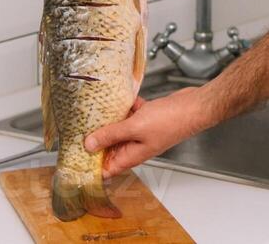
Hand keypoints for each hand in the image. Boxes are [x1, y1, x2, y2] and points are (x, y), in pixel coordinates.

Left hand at [84, 86, 214, 178]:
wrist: (194, 106)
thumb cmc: (171, 121)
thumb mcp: (134, 128)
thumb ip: (111, 135)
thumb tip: (89, 144)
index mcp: (133, 155)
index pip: (107, 169)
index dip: (92, 167)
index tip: (75, 159)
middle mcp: (136, 145)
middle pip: (110, 148)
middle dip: (96, 141)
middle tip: (78, 130)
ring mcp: (143, 131)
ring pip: (119, 130)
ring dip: (109, 122)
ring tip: (92, 113)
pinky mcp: (148, 117)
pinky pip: (131, 114)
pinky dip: (124, 108)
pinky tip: (118, 99)